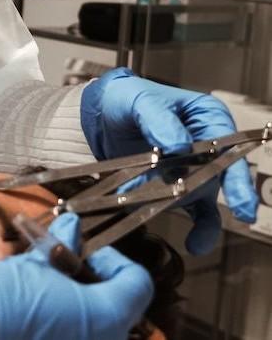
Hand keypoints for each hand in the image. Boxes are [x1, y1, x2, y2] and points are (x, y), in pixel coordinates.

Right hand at [0, 213, 152, 339]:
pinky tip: (44, 308)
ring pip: (102, 325)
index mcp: (105, 317)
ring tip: (53, 285)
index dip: (116, 262)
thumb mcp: (37, 263)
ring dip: (84, 301)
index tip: (90, 253)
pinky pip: (79, 335)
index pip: (137, 284)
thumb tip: (72, 227)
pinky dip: (70, 321)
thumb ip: (63, 245)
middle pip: (122, 307)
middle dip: (98, 282)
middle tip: (70, 266)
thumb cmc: (2, 298)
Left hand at [81, 67, 258, 254]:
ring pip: (205, 196)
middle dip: (229, 194)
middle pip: (223, 173)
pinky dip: (195, 229)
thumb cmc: (126, 98)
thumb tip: (178, 145)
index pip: (228, 143)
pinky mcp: (176, 188)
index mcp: (206, 117)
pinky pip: (193, 212)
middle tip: (240, 213)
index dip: (236, 170)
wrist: (100, 114)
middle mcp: (207, 146)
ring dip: (194, 210)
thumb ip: (158, 119)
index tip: (239, 196)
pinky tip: (194, 242)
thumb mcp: (140, 101)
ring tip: (197, 237)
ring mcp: (193, 169)